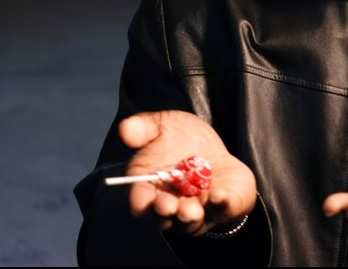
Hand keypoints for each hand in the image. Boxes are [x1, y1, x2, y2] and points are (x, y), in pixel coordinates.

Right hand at [118, 110, 256, 235]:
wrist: (213, 146)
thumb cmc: (181, 137)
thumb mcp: (163, 125)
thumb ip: (143, 128)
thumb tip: (125, 129)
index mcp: (151, 186)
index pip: (141, 199)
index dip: (140, 201)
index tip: (141, 202)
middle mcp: (172, 203)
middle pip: (164, 216)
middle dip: (164, 211)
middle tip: (168, 206)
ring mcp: (197, 209)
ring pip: (190, 221)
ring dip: (189, 217)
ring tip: (190, 211)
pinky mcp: (222, 206)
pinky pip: (222, 210)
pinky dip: (221, 204)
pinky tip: (220, 195)